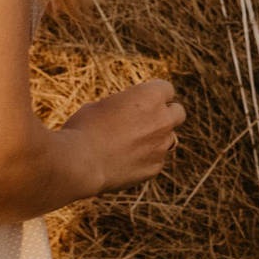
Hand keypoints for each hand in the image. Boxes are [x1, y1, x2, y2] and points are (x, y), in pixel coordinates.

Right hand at [63, 77, 183, 194]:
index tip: (144, 102)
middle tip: (149, 121)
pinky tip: (125, 163)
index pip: (167, 89)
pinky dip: (146, 161)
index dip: (154, 95)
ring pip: (169, 139)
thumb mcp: (100, 105)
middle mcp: (163, 119)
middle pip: (178, 113)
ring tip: (131, 145)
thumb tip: (123, 113)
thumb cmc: (84, 128)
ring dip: (156, 139)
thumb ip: (121, 106)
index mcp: (151, 96)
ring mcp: (161, 145)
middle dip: (166, 115)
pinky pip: (156, 161)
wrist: (80, 162)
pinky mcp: (154, 168)